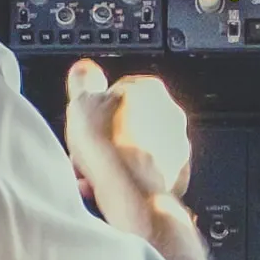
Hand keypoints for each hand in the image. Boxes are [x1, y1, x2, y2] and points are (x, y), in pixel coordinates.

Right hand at [63, 59, 194, 216]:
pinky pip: (145, 175)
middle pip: (127, 124)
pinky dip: (128, 181)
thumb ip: (83, 80)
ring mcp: (177, 147)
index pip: (118, 92)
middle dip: (104, 140)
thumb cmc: (108, 145)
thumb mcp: (81, 100)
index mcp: (150, 90)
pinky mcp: (178, 175)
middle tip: (85, 153)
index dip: (95, 110)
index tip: (84, 125)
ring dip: (114, 162)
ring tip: (92, 176)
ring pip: (135, 152)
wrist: (130, 190)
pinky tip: (109, 189)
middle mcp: (170, 115)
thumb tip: (84, 69)